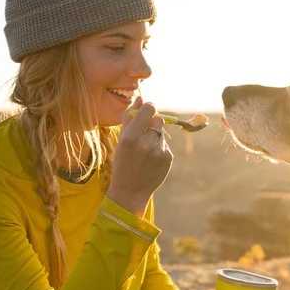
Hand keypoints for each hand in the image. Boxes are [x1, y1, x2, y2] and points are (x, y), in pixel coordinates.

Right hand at [105, 96, 172, 215]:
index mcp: (131, 136)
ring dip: (155, 137)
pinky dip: (159, 149)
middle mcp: (146, 143)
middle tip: (144, 134)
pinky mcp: (168, 158)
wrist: (130, 191)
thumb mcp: (120, 140)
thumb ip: (129, 117)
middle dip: (152, 123)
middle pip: (158, 119)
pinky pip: (165, 145)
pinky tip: (151, 161)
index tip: (147, 110)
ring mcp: (159, 151)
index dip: (149, 107)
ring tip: (145, 152)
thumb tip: (140, 98)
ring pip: (162, 133)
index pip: (149, 109)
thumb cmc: (122, 162)